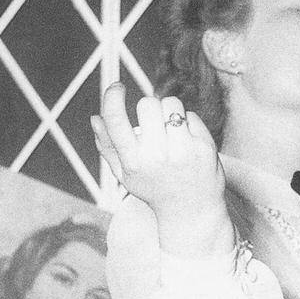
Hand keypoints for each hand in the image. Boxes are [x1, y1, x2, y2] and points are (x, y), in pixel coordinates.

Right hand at [91, 83, 232, 257]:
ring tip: (170, 129)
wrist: (192, 211)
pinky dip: (188, 123)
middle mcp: (158, 155)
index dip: (112, 97)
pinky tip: (187, 141)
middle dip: (149, 109)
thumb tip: (94, 118)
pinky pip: (191, 115)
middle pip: (147, 104)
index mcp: (134, 161)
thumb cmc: (154, 189)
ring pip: (171, 104)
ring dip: (169, 111)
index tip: (117, 87)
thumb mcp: (126, 174)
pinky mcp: (205, 147)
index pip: (116, 120)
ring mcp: (183, 151)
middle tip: (154, 124)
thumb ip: (108, 147)